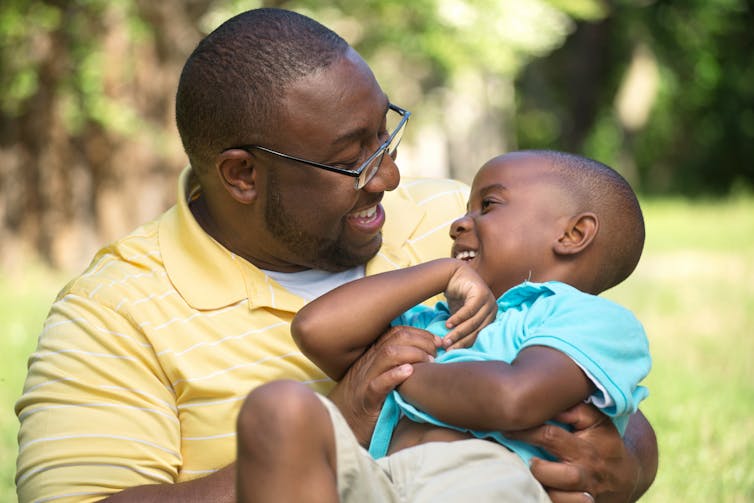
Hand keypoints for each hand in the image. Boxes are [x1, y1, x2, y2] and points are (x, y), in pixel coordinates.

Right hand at [327, 325, 439, 445]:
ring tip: (429, 361)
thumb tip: (425, 359)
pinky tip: (409, 373)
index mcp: (372, 356)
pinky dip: (395, 375)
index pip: (396, 332)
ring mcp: (365, 380)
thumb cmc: (364, 402)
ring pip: (387, 355)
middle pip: (395, 338)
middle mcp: (368, 363)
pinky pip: (378, 384)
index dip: (419, 332)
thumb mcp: (378, 378)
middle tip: (438, 351)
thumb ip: (393, 365)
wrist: (339, 424)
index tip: (437, 341)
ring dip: (413, 354)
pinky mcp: (366, 400)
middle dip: (421, 340)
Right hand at [443, 262, 496, 348]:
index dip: (465, 344)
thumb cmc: (458, 297)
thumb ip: (463, 328)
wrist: (453, 274)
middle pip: (477, 330)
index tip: (451, 352)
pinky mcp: (481, 293)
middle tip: (447, 348)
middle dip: (461, 341)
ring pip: (473, 322)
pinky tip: (448, 324)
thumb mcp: (461, 315)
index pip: (479, 335)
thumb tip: (454, 348)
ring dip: (458, 332)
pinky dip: (458, 318)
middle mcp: (493, 309)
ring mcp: (489, 300)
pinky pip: (469, 310)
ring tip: (445, 339)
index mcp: (491, 317)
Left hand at [505, 403, 640, 502]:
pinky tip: (535, 489)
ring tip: (528, 474)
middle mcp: (583, 473)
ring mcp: (582, 494)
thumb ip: (573, 409)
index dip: (525, 431)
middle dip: (532, 465)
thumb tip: (544, 404)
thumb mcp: (596, 420)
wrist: (627, 477)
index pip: (550, 436)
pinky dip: (548, 499)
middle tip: (521, 455)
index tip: (508, 427)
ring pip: (555, 496)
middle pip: (550, 473)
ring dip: (539, 485)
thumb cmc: (603, 442)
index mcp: (585, 447)